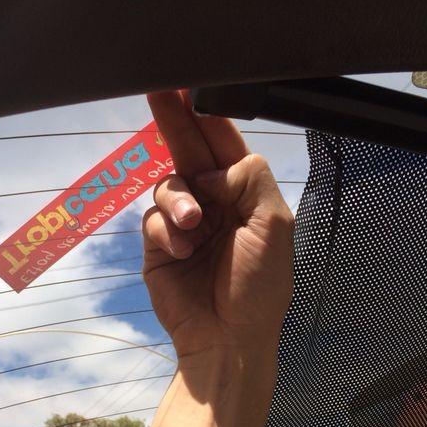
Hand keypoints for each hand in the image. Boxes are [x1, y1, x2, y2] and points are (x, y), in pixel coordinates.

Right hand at [143, 90, 293, 359]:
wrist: (227, 339)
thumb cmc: (259, 287)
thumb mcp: (274, 227)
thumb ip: (252, 181)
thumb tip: (216, 167)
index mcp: (244, 196)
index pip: (224, 147)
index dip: (208, 116)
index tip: (189, 87)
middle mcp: (213, 204)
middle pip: (188, 152)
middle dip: (174, 123)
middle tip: (159, 92)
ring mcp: (184, 225)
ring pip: (168, 186)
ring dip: (178, 200)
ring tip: (192, 226)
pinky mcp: (159, 247)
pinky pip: (152, 220)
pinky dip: (165, 231)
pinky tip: (181, 251)